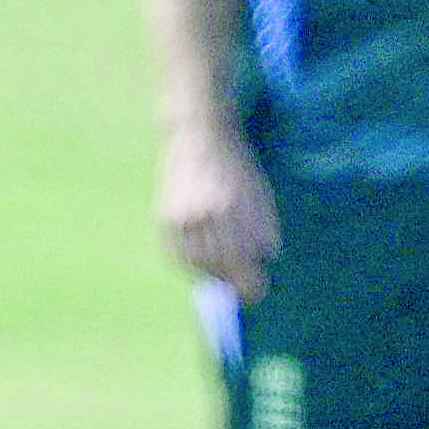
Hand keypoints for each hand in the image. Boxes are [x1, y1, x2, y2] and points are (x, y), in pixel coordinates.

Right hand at [159, 127, 277, 300]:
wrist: (198, 134)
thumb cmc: (236, 164)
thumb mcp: (260, 193)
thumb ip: (263, 228)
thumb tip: (265, 259)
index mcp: (229, 209)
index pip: (240, 261)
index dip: (249, 284)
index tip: (257, 293)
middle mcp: (201, 215)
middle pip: (218, 266)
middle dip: (232, 278)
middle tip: (242, 284)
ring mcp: (179, 216)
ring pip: (196, 263)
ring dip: (212, 273)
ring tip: (223, 269)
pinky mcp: (163, 216)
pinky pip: (176, 254)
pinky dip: (190, 264)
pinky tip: (201, 262)